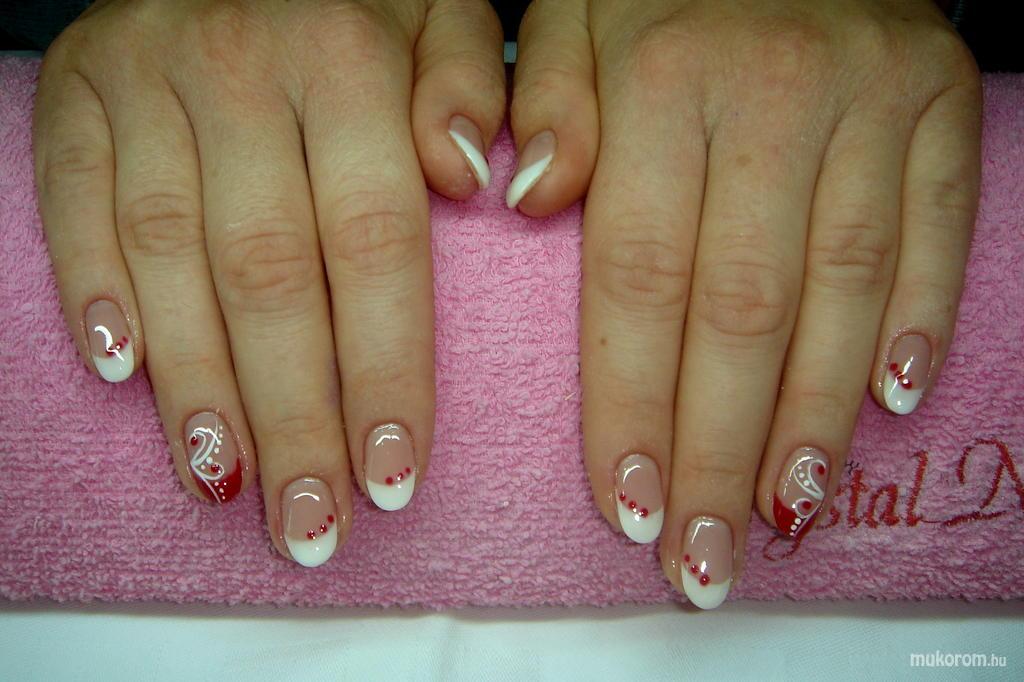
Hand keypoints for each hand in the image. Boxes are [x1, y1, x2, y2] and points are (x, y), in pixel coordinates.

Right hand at [34, 0, 503, 565]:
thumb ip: (467, 81)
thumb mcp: (440, 9)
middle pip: (271, 277)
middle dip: (292, 418)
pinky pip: (74, 200)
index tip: (395, 478)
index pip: (375, 244)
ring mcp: (146, 80)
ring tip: (229, 487)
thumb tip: (472, 178)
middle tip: (312, 526)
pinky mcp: (77, 91)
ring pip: (170, 259)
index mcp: (347, 55)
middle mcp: (242, 68)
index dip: (385, 371)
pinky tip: (124, 378)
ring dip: (198, 387)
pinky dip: (91, 290)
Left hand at [508, 0, 980, 605]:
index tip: (624, 503)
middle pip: (741, 309)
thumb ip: (548, 105)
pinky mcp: (940, 100)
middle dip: (719, 449)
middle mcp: (773, 92)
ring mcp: (871, 96)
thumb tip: (531, 201)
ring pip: (843, 287)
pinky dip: (919, 319)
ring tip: (782, 508)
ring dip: (813, 415)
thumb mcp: (575, 14)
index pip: (639, 276)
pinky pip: (937, 227)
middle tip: (704, 555)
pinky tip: (889, 403)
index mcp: (663, 81)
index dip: (631, 402)